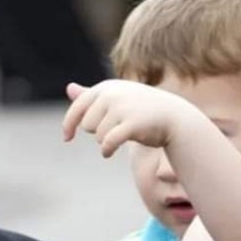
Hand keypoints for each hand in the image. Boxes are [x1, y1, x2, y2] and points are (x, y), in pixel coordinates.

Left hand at [62, 80, 195, 157]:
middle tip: (115, 130)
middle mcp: (111, 95)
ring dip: (105, 141)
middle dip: (97, 132)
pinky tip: (109, 153)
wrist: (174, 118)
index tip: (67, 138)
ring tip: (121, 136)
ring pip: (97, 135)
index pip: (77, 107)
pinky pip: (107, 143)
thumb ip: (92, 95)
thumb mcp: (115, 98)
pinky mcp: (131, 124)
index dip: (69, 124)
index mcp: (105, 87)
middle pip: (87, 124)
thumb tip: (68, 88)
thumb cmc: (140, 109)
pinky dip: (106, 151)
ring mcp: (122, 108)